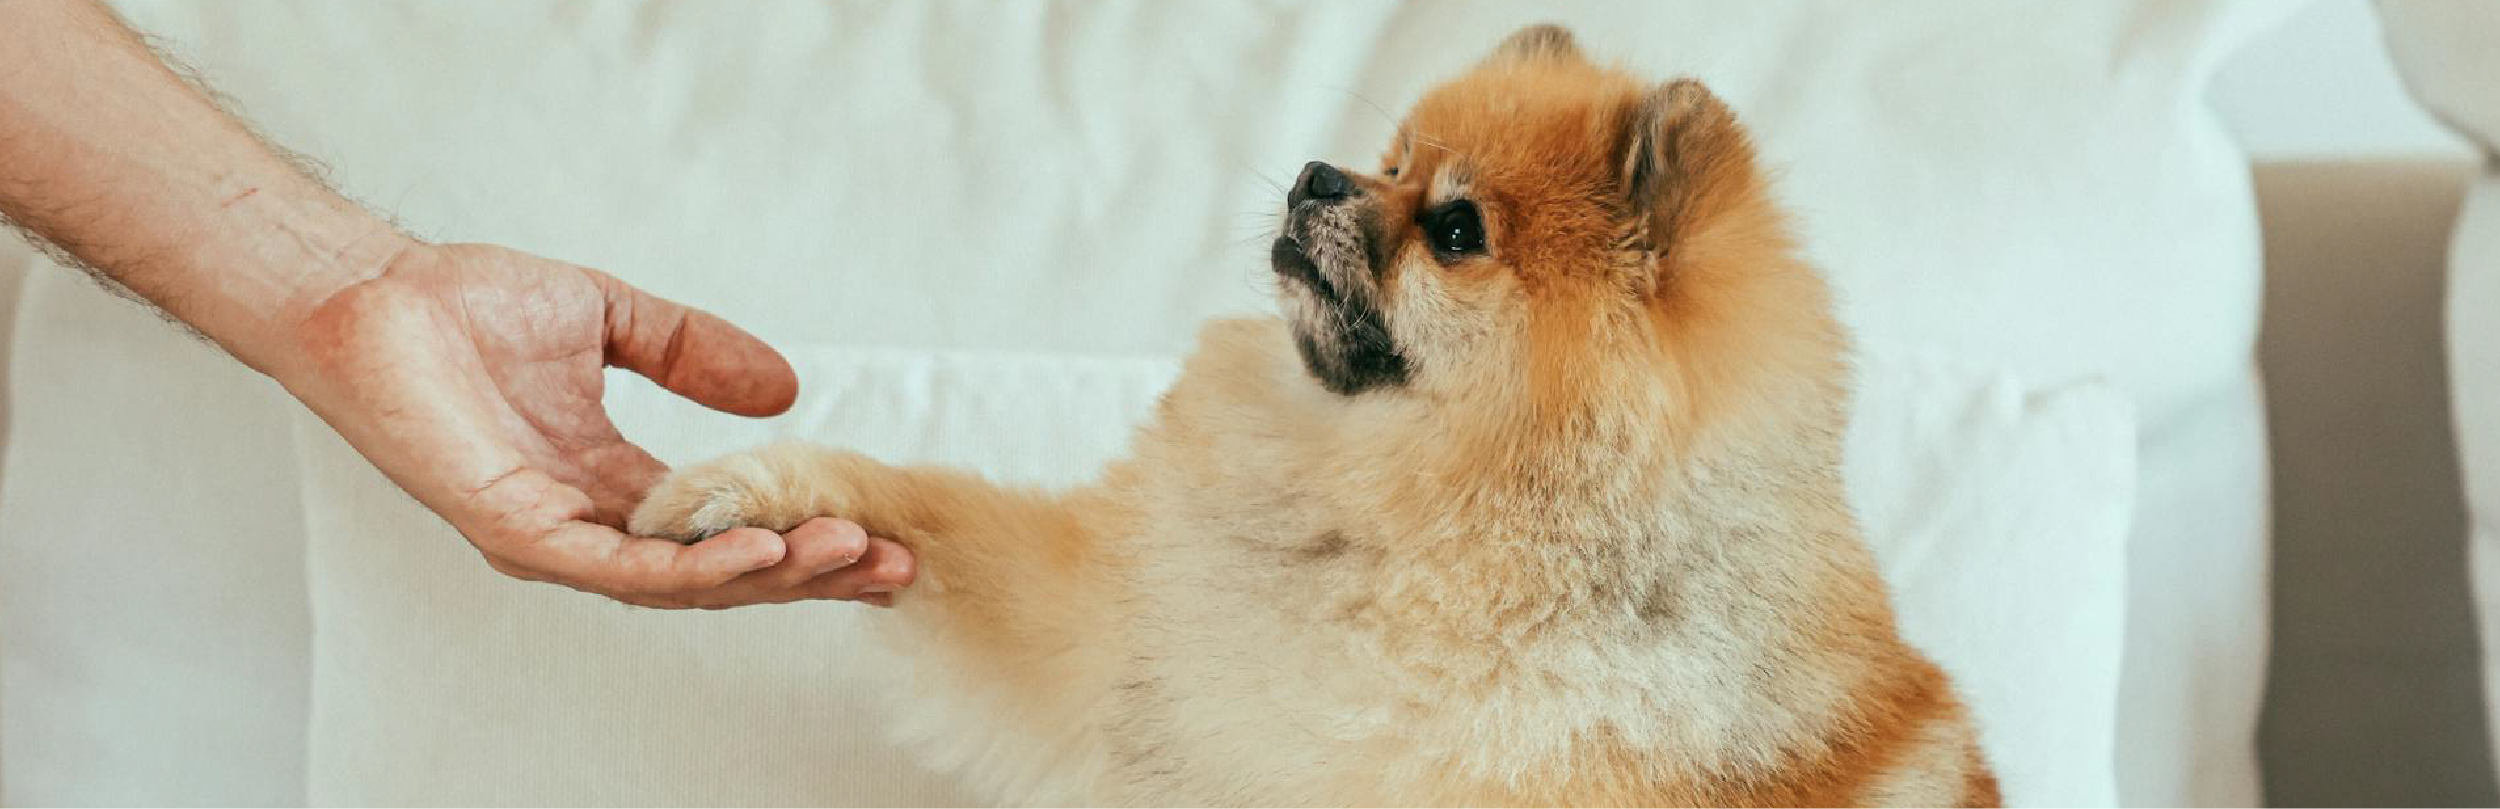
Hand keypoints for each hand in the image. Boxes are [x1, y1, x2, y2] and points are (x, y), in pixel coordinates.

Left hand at [276, 241, 914, 607]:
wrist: (369, 293)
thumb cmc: (462, 307)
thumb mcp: (612, 320)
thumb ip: (694, 353)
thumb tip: (785, 389)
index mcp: (613, 486)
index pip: (727, 532)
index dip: (804, 537)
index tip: (881, 532)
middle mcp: (589, 526)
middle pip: (722, 574)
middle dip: (812, 575)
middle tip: (891, 566)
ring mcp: (552, 537)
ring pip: (682, 584)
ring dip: (771, 576)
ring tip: (846, 556)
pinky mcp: (514, 530)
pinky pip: (618, 567)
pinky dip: (693, 568)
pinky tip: (756, 552)